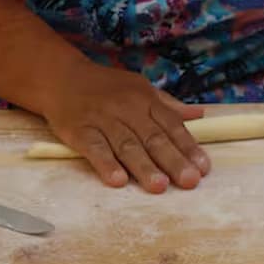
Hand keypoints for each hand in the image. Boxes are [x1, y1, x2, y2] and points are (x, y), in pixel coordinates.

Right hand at [39, 66, 210, 192]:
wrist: (60, 77)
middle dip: (173, 161)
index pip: (171, 125)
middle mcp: (126, 108)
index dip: (188, 147)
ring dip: (143, 167)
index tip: (203, 168)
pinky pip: (94, 148)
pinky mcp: (79, 130)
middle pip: (153, 138)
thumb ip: (168, 105)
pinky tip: (118, 180)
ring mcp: (102, 119)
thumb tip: (199, 116)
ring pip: (126, 145)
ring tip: (159, 186)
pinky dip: (106, 164)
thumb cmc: (106, 88)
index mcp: (145, 99)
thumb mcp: (139, 88)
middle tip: (189, 181)